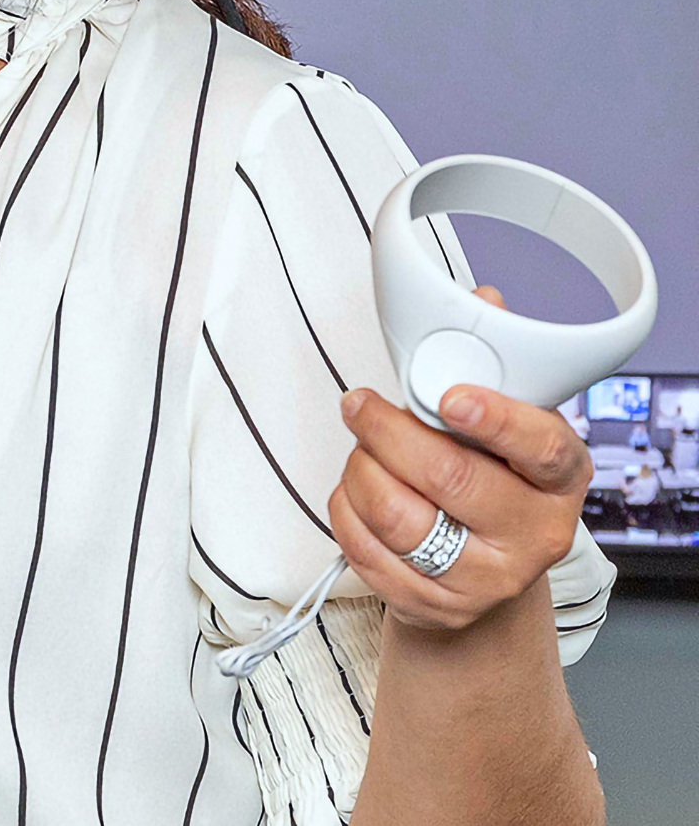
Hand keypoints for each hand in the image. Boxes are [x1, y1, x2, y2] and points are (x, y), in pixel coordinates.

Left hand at [330, 288, 590, 631]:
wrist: (481, 570)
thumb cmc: (489, 478)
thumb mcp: (502, 425)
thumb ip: (487, 366)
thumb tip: (482, 299)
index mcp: (560, 477)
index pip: (542, 447)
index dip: (495, 420)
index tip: (451, 397)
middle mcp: (534, 534)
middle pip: (449, 478)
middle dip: (387, 431)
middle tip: (358, 404)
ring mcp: (487, 578)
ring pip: (398, 514)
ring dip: (361, 469)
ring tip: (361, 451)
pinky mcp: (436, 606)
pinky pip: (366, 549)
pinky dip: (345, 510)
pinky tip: (354, 493)